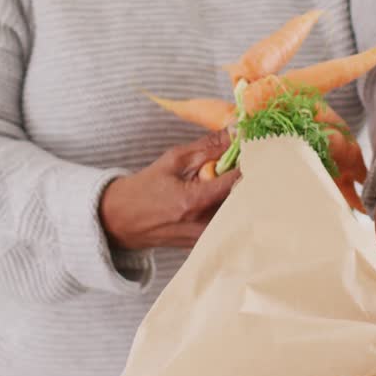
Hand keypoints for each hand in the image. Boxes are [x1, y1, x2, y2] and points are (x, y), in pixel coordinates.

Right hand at [100, 129, 240, 250]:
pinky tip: (222, 196)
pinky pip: (229, 223)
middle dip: (248, 179)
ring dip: (240, 194)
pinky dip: (231, 207)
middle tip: (244, 164)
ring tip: (229, 180)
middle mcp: (203, 224)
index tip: (252, 150)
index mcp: (193, 202)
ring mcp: (206, 238)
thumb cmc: (146, 187)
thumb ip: (208, 147)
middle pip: (244, 199)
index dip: (249, 162)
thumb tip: (236, 131)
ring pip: (239, 212)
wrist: (123, 220)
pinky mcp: (206, 244)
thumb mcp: (174, 159)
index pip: (237, 181)